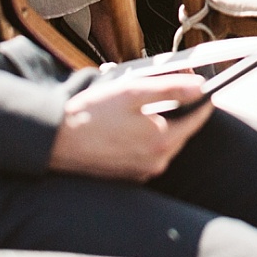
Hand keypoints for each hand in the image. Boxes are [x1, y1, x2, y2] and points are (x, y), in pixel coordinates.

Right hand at [49, 70, 212, 179]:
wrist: (55, 141)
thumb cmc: (91, 116)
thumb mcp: (133, 92)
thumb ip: (171, 89)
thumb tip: (199, 88)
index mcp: (162, 142)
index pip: (198, 118)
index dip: (200, 96)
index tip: (198, 82)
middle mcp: (156, 162)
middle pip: (182, 129)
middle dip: (178, 106)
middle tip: (163, 85)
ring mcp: (142, 171)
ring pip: (165, 140)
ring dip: (160, 120)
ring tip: (140, 102)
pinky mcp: (128, 175)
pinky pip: (147, 151)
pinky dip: (145, 135)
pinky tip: (128, 121)